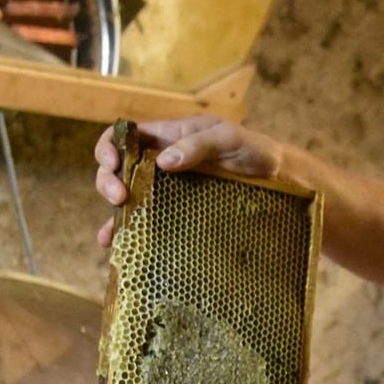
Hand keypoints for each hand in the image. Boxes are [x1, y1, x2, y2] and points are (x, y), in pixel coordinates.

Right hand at [92, 115, 286, 246]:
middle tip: (120, 198)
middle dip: (107, 182)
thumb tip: (163, 162)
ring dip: (113, 215)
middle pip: (117, 170)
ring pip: (128, 198)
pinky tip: (119, 247)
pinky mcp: (177, 213)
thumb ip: (198, 145)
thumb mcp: (228, 138)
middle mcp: (159, 163)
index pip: (123, 136)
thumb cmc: (253, 148)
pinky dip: (131, 234)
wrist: (276, 176)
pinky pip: (148, 222)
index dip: (108, 146)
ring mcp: (166, 190)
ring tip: (113, 233)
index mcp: (165, 137)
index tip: (114, 164)